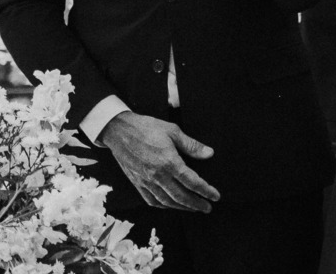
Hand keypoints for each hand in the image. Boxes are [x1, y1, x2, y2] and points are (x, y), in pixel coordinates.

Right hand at [100, 111, 219, 211]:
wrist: (119, 131)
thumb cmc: (147, 128)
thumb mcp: (173, 131)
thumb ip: (192, 146)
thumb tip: (209, 154)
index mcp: (169, 162)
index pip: (192, 182)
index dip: (205, 190)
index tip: (216, 196)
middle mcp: (157, 176)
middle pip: (181, 196)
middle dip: (196, 204)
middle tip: (207, 208)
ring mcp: (146, 182)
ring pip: (167, 201)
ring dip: (182, 207)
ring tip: (193, 208)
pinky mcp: (137, 183)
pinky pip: (151, 200)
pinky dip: (163, 206)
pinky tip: (171, 205)